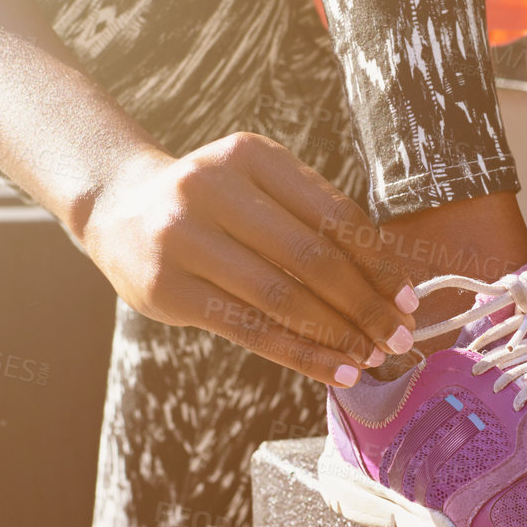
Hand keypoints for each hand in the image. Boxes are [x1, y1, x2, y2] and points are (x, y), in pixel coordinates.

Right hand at [80, 132, 418, 385]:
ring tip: (371, 358)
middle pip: (312, 258)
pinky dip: (301, 355)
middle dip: (365, 305)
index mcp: (250, 155)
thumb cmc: (216, 205)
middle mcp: (211, 188)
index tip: (409, 301)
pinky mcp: (165, 287)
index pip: (335, 216)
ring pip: (281, 299)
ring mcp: (182, 237)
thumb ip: (316, 223)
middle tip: (399, 337)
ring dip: (337, 336)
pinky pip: (249, 330)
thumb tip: (392, 290)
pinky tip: (335, 371)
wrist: (117, 206)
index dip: (379, 264)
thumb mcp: (261, 189)